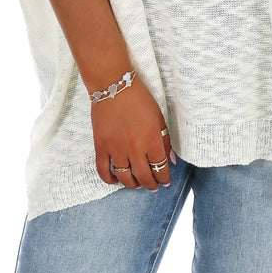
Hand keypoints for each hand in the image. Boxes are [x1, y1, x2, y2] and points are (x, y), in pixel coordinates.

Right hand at [91, 74, 176, 190]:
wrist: (114, 86)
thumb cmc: (139, 99)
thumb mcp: (159, 118)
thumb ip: (165, 141)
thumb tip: (170, 161)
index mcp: (152, 141)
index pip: (161, 169)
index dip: (164, 179)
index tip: (164, 181)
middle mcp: (135, 149)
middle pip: (144, 177)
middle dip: (150, 185)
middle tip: (152, 186)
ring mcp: (116, 150)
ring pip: (125, 178)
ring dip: (132, 185)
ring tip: (136, 183)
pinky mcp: (101, 147)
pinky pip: (103, 171)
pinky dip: (109, 180)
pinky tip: (115, 180)